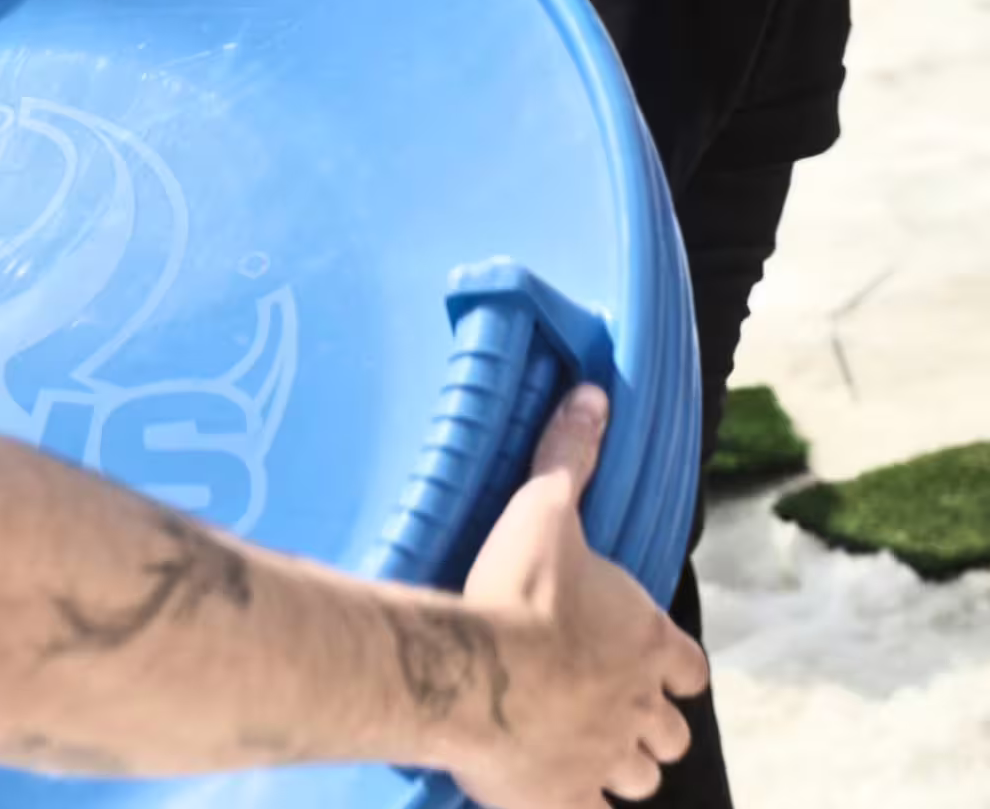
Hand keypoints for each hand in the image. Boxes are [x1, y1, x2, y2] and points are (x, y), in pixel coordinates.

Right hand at [453, 386, 710, 808]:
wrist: (474, 670)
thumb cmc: (515, 592)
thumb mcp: (544, 509)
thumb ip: (570, 456)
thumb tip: (594, 394)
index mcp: (645, 640)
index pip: (688, 667)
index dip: (670, 668)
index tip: (651, 666)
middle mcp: (638, 704)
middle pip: (670, 732)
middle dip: (649, 724)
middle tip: (612, 711)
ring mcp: (605, 756)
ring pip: (641, 777)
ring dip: (623, 765)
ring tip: (588, 752)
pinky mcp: (565, 798)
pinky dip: (583, 806)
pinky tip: (559, 794)